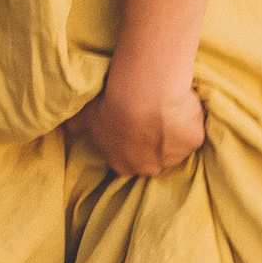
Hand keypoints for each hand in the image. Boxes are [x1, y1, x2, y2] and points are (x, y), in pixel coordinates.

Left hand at [69, 59, 206, 180]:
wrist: (143, 93)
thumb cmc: (110, 104)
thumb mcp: (85, 115)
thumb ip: (76, 126)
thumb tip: (67, 130)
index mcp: (122, 165)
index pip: (127, 160)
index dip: (131, 141)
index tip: (133, 124)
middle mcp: (149, 168)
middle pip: (155, 158)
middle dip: (155, 141)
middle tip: (152, 114)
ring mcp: (174, 156)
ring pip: (177, 145)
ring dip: (174, 130)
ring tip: (167, 105)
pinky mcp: (194, 141)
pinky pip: (194, 129)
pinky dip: (190, 116)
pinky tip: (182, 101)